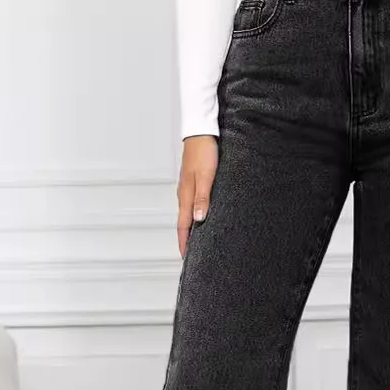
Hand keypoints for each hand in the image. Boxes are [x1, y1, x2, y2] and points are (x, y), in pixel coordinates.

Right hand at [176, 135, 217, 256]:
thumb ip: (202, 198)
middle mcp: (184, 194)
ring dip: (190, 229)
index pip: (183, 226)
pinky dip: (194, 215)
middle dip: (186, 240)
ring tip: (196, 241)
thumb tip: (199, 220)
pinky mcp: (193, 182)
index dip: (184, 243)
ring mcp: (187, 188)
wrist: (200, 131)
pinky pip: (192, 204)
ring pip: (187, 214)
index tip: (186, 258)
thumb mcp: (206, 176)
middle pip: (183, 223)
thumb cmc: (204, 151)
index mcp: (185, 196)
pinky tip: (200, 218)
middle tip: (191, 255)